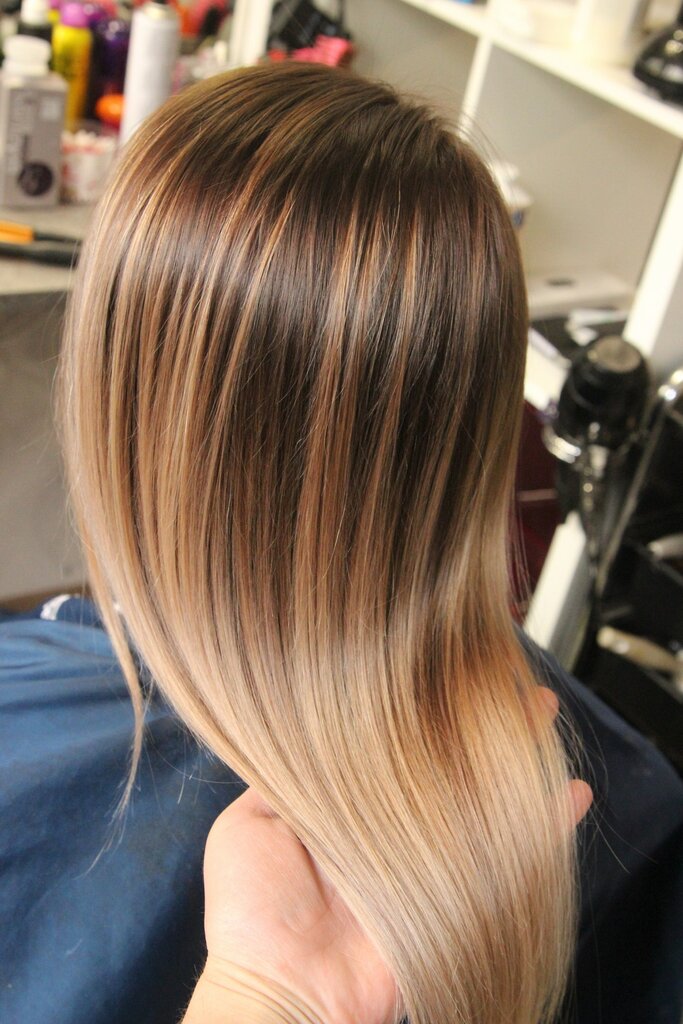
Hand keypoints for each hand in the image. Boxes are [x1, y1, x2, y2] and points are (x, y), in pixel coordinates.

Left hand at [185, 687, 591, 1023]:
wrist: (282, 989)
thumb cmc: (253, 909)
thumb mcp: (246, 824)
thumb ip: (279, 779)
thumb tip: (295, 731)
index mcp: (342, 807)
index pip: (386, 744)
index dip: (412, 708)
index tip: (433, 669)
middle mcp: (389, 826)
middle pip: (441, 762)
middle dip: (469, 719)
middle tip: (498, 678)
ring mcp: (428, 859)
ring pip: (480, 796)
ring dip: (513, 755)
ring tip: (539, 711)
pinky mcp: (459, 894)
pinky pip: (510, 856)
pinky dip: (545, 826)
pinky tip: (570, 792)